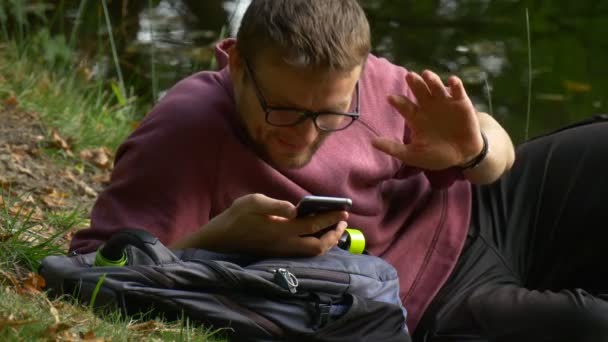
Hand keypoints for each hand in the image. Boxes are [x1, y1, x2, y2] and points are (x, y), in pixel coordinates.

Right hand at [190, 193, 347, 256]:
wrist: (218, 240)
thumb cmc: (235, 217)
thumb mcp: (252, 202)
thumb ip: (276, 205)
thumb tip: (295, 208)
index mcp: (281, 230)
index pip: (312, 225)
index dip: (330, 218)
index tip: (343, 211)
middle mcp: (284, 245)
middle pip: (318, 247)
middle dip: (334, 235)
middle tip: (342, 221)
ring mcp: (282, 251)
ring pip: (312, 252)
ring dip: (326, 241)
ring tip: (334, 228)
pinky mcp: (278, 253)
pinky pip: (304, 252)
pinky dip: (316, 244)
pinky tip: (316, 233)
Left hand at [372, 70, 483, 170]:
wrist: (462, 156)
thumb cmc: (435, 155)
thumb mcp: (412, 155)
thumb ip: (393, 148)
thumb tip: (372, 142)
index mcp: (415, 116)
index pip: (404, 106)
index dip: (397, 101)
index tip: (389, 98)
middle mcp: (428, 106)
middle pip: (419, 91)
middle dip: (414, 83)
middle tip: (409, 76)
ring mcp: (444, 103)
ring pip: (436, 87)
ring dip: (432, 80)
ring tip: (426, 75)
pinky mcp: (461, 103)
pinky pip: (457, 91)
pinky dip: (455, 85)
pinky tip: (452, 81)